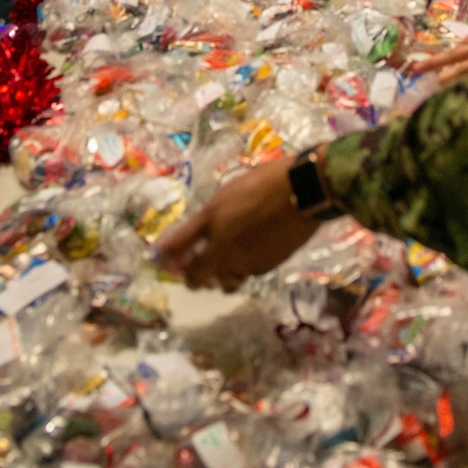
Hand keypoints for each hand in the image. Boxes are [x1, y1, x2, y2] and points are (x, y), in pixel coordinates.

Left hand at [157, 156, 317, 289]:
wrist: (303, 191)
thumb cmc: (261, 184)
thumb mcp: (223, 198)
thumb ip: (199, 224)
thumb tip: (176, 242)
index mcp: (212, 230)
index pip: (179, 253)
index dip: (166, 258)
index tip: (163, 260)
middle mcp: (226, 253)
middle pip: (198, 278)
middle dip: (193, 276)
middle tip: (194, 265)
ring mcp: (248, 263)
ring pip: (225, 282)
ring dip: (219, 277)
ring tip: (224, 262)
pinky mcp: (268, 266)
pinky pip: (247, 274)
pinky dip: (242, 268)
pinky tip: (250, 251)